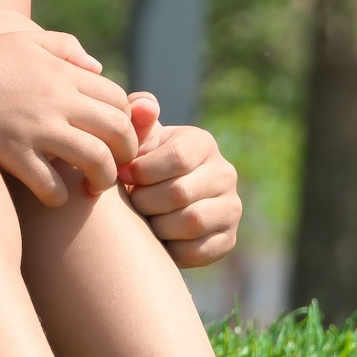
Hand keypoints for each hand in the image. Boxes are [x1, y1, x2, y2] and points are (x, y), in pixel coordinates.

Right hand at [0, 31, 135, 206]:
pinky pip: (51, 185)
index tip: (117, 138)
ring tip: (94, 187)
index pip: (119, 99)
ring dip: (103, 180)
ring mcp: (35, 127)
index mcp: (63, 73)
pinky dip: (59, 197)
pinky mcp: (12, 152)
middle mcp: (56, 99)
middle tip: (117, 167)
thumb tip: (98, 67)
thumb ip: (66, 47)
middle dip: (127, 154)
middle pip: (118, 129)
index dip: (127, 123)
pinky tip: (52, 197)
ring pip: (95, 159)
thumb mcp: (25, 41)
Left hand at [118, 95, 241, 267]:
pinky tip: (160, 239)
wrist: (156, 207)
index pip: (178, 158)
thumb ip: (136, 119)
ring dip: (157, 225)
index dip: (144, 172)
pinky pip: (198, 250)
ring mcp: (231, 207)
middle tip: (132, 203)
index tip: (125, 177)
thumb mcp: (137, 141)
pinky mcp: (229, 239)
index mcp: (203, 143)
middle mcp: (225, 173)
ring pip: (190, 222)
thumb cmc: (142, 168)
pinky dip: (172, 249)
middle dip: (146, 201)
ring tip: (145, 220)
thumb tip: (145, 106)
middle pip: (180, 193)